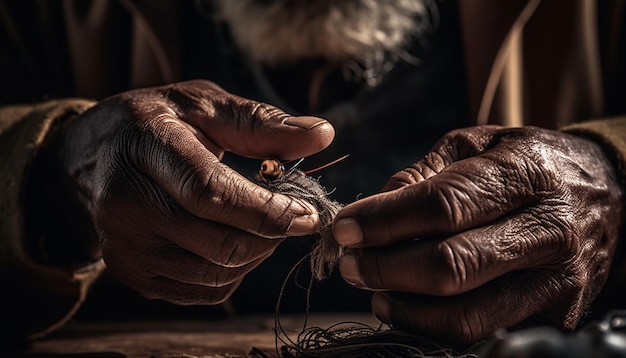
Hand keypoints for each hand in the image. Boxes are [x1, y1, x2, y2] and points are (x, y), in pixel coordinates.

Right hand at [47, 80, 333, 304]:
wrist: (95, 156)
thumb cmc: (160, 124)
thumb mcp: (205, 105)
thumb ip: (261, 123)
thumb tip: (322, 134)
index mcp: (145, 146)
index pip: (210, 193)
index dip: (266, 209)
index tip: (306, 211)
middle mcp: (124, 202)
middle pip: (217, 242)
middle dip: (271, 236)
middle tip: (292, 217)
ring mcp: (124, 244)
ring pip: (215, 273)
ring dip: (256, 255)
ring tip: (262, 226)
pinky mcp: (131, 273)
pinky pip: (202, 291)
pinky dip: (234, 273)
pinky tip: (234, 241)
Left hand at [332, 125, 623, 343]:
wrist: (607, 194)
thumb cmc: (528, 163)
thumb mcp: (480, 144)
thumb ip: (425, 172)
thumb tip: (374, 208)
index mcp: (525, 175)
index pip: (442, 205)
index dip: (384, 220)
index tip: (344, 228)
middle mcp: (548, 230)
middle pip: (449, 266)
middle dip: (384, 269)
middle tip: (351, 264)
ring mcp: (556, 281)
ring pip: (464, 316)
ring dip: (403, 309)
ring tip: (375, 291)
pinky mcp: (557, 316)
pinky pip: (482, 334)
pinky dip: (433, 328)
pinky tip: (411, 307)